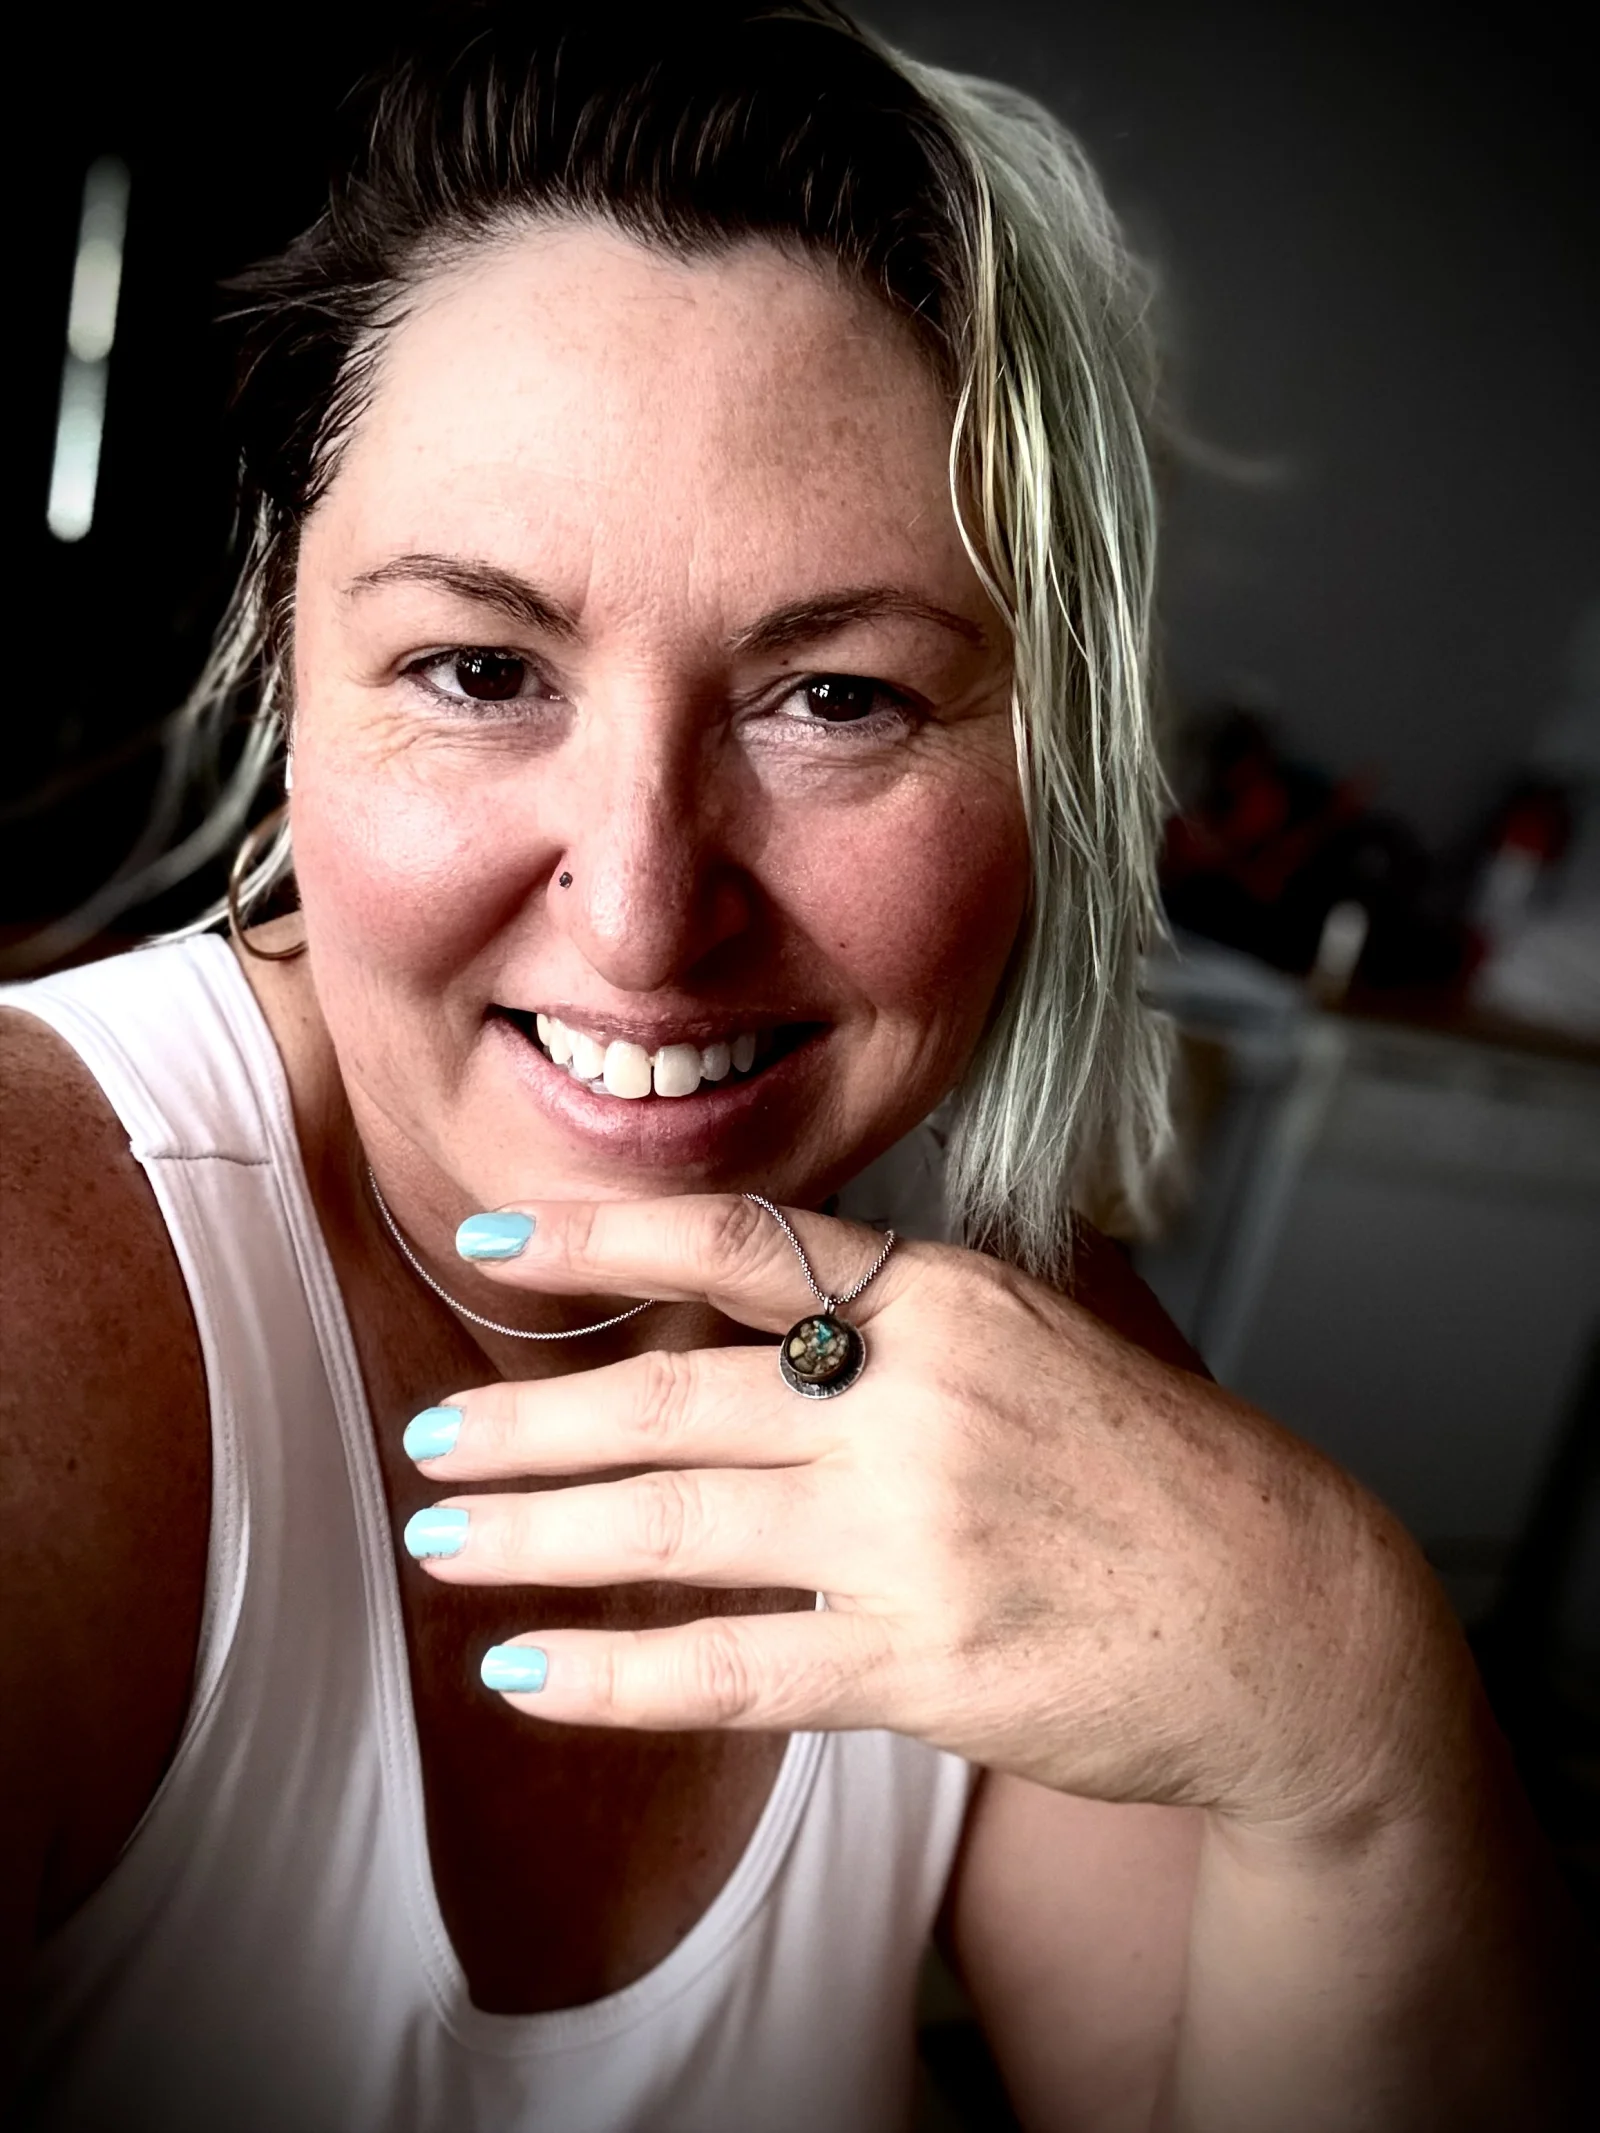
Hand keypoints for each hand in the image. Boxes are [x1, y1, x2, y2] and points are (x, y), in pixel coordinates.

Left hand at [405, 1195, 1463, 1833]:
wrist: (1284, 1613)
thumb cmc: (1156, 1471)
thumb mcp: (1042, 1337)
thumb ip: (901, 1315)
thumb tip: (746, 1297)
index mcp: (949, 1304)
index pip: (742, 1244)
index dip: (603, 1238)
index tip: (496, 1242)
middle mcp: (919, 1404)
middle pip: (673, 1400)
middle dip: (528, 1425)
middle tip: (430, 1444)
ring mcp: (918, 1534)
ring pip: (676, 1526)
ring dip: (534, 1537)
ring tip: (443, 1545)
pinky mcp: (923, 1662)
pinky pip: (734, 1666)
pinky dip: (618, 1674)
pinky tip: (532, 1677)